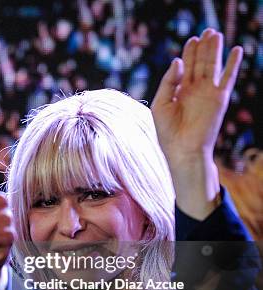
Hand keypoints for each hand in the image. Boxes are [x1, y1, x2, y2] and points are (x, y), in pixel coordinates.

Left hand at [151, 28, 242, 218]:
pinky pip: (228, 78)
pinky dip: (233, 64)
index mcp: (180, 91)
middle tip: (206, 31)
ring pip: (213, 66)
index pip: (186, 67)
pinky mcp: (219, 98)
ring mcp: (208, 93)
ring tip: (216, 34)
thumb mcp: (160, 103)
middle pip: (200, 63)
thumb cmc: (167, 131)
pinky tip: (237, 50)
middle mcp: (195, 90)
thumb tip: (178, 60)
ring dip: (215, 50)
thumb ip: (168, 82)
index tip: (191, 40)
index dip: (189, 53)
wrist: (182, 149)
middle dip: (203, 47)